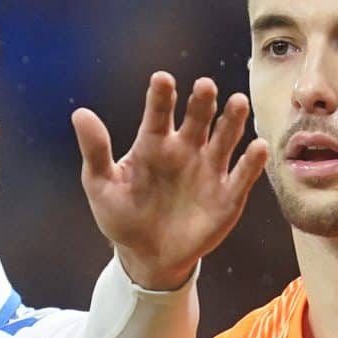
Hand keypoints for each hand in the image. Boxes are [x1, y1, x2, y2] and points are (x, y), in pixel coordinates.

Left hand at [75, 73, 270, 292]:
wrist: (147, 258)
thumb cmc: (123, 217)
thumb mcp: (102, 187)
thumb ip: (95, 152)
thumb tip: (79, 113)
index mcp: (154, 143)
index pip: (158, 113)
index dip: (161, 96)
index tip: (162, 79)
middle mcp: (186, 149)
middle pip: (198, 118)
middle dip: (202, 102)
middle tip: (204, 86)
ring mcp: (209, 170)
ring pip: (225, 138)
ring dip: (232, 121)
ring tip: (237, 102)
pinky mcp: (228, 195)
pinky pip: (242, 175)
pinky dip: (252, 162)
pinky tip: (257, 147)